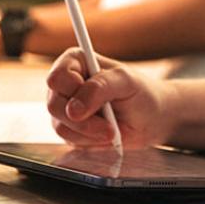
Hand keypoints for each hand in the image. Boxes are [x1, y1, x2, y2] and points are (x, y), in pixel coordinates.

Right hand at [45, 48, 173, 148]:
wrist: (150, 119)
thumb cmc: (140, 93)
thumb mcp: (126, 82)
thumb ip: (100, 87)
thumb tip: (73, 108)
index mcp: (76, 61)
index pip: (57, 77)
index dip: (74, 91)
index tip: (98, 100)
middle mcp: (65, 84)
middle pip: (54, 105)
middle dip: (84, 121)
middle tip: (109, 126)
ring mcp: (65, 107)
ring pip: (60, 126)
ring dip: (90, 133)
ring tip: (112, 129)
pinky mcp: (69, 129)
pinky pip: (70, 140)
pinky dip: (91, 141)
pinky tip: (106, 134)